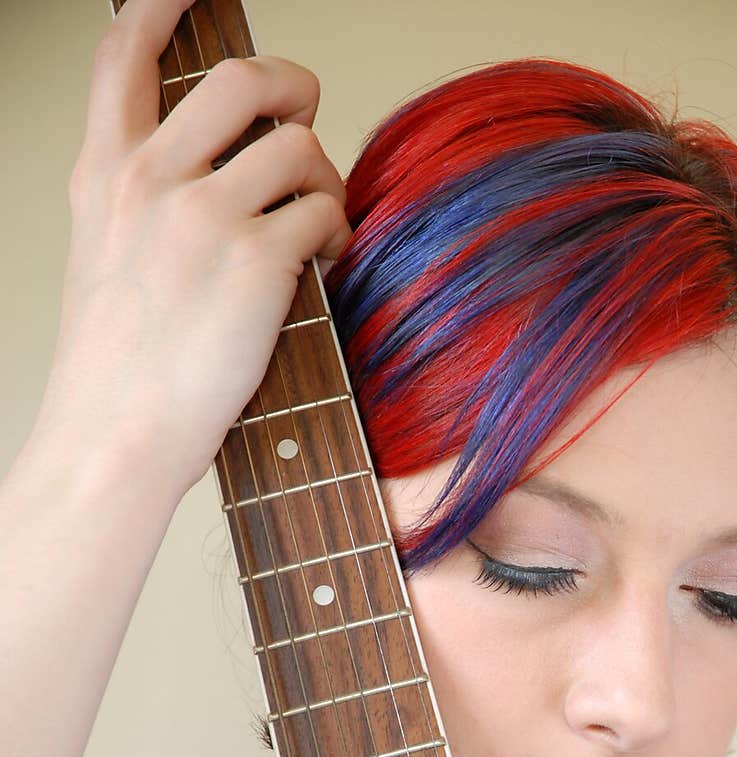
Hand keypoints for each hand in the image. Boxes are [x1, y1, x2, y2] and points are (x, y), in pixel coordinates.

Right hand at [32, 0, 351, 502]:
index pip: (126, 51)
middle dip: (294, 88)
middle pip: (243, 78)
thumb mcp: (104, 257)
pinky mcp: (255, 262)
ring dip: (325, 177)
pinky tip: (322, 263)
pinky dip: (338, 233)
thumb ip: (143, 197)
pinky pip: (326, 210)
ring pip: (298, 144)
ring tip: (316, 223)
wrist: (115, 437)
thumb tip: (223, 163)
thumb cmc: (118, 367)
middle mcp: (150, 180)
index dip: (164, 0)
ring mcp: (202, 218)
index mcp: (105, 174)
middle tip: (303, 122)